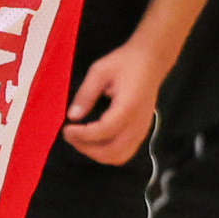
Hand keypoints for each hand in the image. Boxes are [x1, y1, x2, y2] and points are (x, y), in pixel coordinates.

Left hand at [59, 41, 159, 164]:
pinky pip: (125, 151)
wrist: (151, 61)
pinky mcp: (142, 131)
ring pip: (119, 156)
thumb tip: (73, 116)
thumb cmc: (126, 62)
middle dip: (86, 148)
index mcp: (128, 106)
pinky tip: (93, 139)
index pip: (104, 131)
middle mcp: (138, 123)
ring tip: (80, 139)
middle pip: (112, 152)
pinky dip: (107, 152)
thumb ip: (86, 94)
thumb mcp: (100, 71)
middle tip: (70, 135)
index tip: (67, 128)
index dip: (82, 135)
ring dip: (96, 153)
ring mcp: (142, 129)